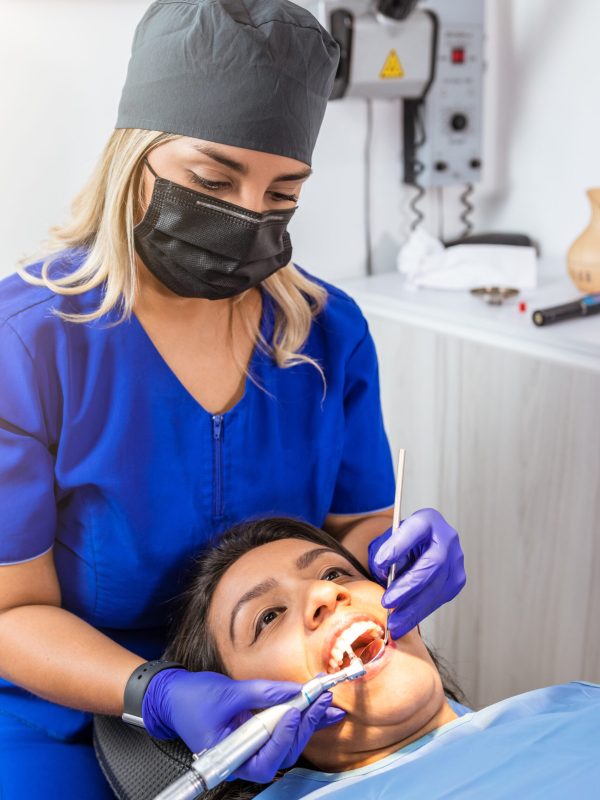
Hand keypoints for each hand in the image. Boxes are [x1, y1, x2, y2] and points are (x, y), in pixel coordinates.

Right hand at [142, 669, 344, 781]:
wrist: (175, 696)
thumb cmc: (193, 698)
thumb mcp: (228, 693)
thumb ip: (263, 693)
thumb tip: (295, 691)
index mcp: (231, 757)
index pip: (265, 758)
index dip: (283, 736)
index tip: (294, 711)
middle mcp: (244, 758)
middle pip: (282, 753)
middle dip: (303, 726)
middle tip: (321, 700)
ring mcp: (252, 748)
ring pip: (286, 744)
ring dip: (307, 722)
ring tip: (324, 701)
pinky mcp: (257, 734)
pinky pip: (282, 730)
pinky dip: (301, 718)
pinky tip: (319, 708)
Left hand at [368, 508, 465, 638]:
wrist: (421, 545)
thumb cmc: (400, 542)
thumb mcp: (387, 540)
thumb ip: (382, 553)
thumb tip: (386, 576)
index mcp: (427, 520)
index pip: (414, 530)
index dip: (397, 547)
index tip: (381, 564)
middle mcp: (447, 538)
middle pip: (433, 564)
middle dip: (408, 587)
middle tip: (388, 602)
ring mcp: (456, 561)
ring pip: (437, 587)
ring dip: (413, 609)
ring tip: (394, 624)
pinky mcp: (457, 581)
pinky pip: (439, 599)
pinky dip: (420, 613)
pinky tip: (405, 624)